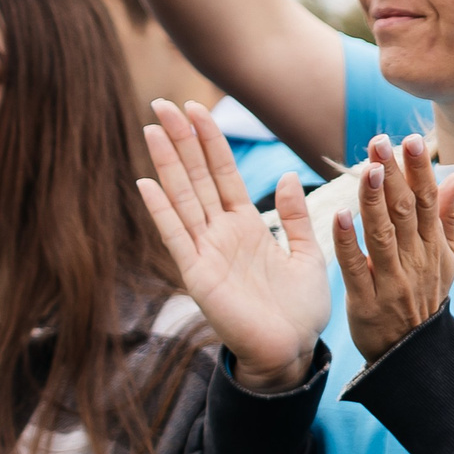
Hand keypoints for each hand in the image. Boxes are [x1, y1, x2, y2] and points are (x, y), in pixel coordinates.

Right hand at [139, 99, 330, 390]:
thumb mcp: (308, 254)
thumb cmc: (299, 310)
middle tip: (162, 102)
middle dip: (182, 140)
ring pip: (183, 198)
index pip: (223, 174)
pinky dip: (161, 211)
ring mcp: (206, 252)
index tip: (197, 107)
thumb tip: (288, 177)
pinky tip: (145, 183)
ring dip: (167, 164)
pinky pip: (177, 236)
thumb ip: (294, 217)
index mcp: (246, 226)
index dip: (210, 142)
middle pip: (196, 177)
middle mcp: (221, 233)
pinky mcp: (198, 275)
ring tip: (153, 128)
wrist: (291, 351)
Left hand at [336, 133, 453, 363]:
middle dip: (393, 175)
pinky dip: (348, 242)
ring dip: (373, 200)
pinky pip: (356, 267)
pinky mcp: (366, 300)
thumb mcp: (447, 258)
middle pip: (405, 211)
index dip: (419, 170)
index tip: (409, 140)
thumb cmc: (426, 297)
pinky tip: (340, 215)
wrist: (413, 353)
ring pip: (382, 234)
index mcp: (434, 247)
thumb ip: (449, 216)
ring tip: (366, 168)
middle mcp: (415, 260)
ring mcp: (392, 281)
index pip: (429, 201)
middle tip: (380, 142)